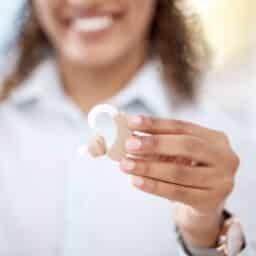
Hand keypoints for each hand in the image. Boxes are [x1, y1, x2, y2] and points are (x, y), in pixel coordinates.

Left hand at [119, 115, 239, 246]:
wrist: (205, 202)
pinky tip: (136, 181)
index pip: (182, 126)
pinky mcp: (210, 201)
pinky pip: (177, 192)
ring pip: (178, 172)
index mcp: (216, 139)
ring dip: (148, 167)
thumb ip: (161, 143)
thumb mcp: (180, 154)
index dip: (155, 124)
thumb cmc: (190, 170)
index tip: (131, 122)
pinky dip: (153, 186)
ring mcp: (221, 181)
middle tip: (129, 144)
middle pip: (186, 145)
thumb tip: (132, 135)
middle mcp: (224, 157)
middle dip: (154, 144)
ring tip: (126, 164)